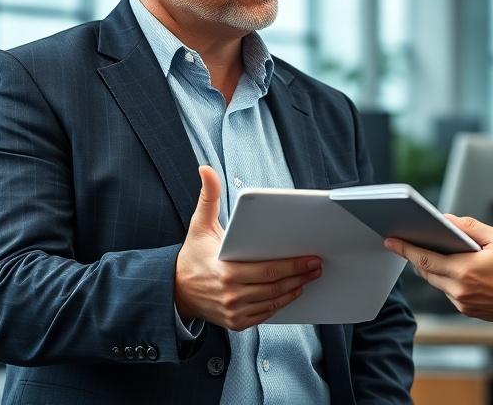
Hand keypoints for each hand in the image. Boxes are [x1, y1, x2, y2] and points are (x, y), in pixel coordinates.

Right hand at [174, 166, 321, 330]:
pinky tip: (292, 292)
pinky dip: (280, 304)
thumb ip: (208, 196)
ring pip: (272, 302)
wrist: (175, 290)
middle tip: (317, 265)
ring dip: (294, 290)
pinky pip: (264, 315)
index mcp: (225, 271)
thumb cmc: (193, 255)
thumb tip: (205, 169)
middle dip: (300, 276)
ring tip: (310, 277)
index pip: (267, 271)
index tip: (311, 257)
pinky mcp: (235, 323)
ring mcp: (233, 312)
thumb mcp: (199, 224)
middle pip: (274, 287)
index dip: (292, 265)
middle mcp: (230, 295)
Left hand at [384, 214, 492, 321]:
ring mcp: (462, 303)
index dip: (405, 249)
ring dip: (429, 267)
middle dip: (413, 256)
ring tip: (426, 250)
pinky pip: (447, 292)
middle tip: (403, 242)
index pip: (425, 258)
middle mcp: (459, 290)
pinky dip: (444, 278)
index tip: (390, 240)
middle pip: (426, 271)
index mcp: (465, 270)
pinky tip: (448, 267)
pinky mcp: (466, 310)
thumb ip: (469, 227)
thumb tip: (446, 219)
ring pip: (435, 282)